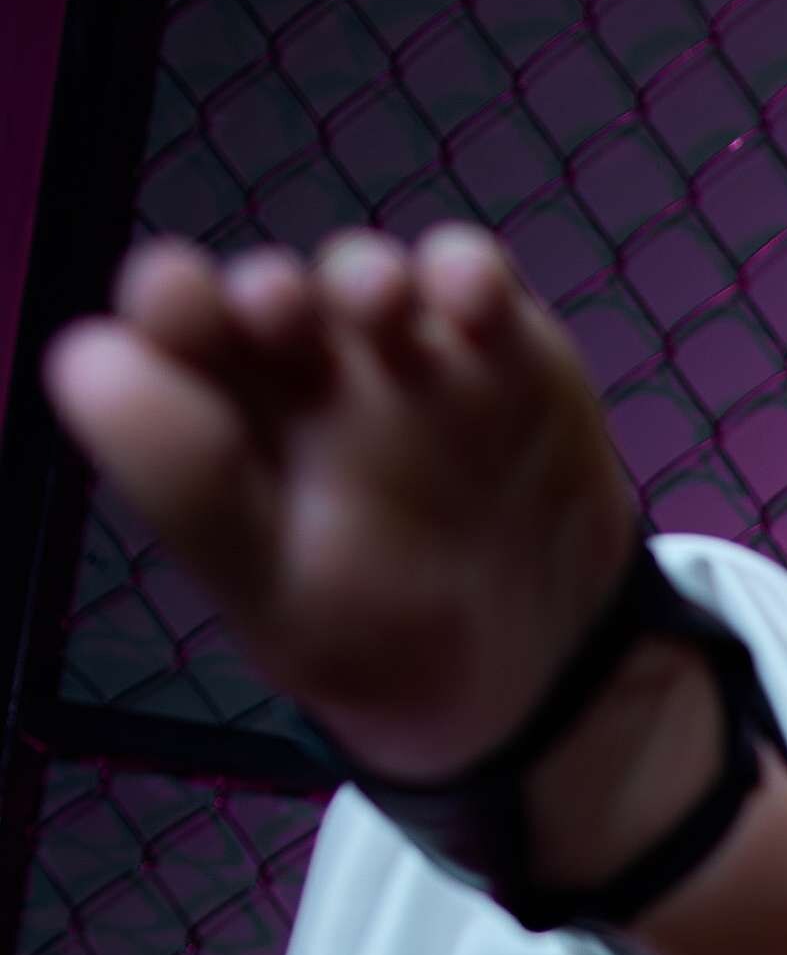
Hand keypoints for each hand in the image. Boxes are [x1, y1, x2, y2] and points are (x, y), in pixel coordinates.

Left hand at [43, 223, 786, 954]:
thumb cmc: (382, 644)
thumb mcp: (274, 600)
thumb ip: (184, 486)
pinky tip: (470, 304)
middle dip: (264, 291)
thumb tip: (82, 357)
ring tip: (377, 306)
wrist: (535, 678)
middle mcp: (304, 380)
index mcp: (228, 434)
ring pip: (365, 282)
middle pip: (266, 301)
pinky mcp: (498, 350)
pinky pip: (473, 286)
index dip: (170, 314)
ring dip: (362, 278)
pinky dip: (467, 276)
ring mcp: (402, 358)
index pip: (175, 351)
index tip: (174, 305)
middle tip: (271, 309)